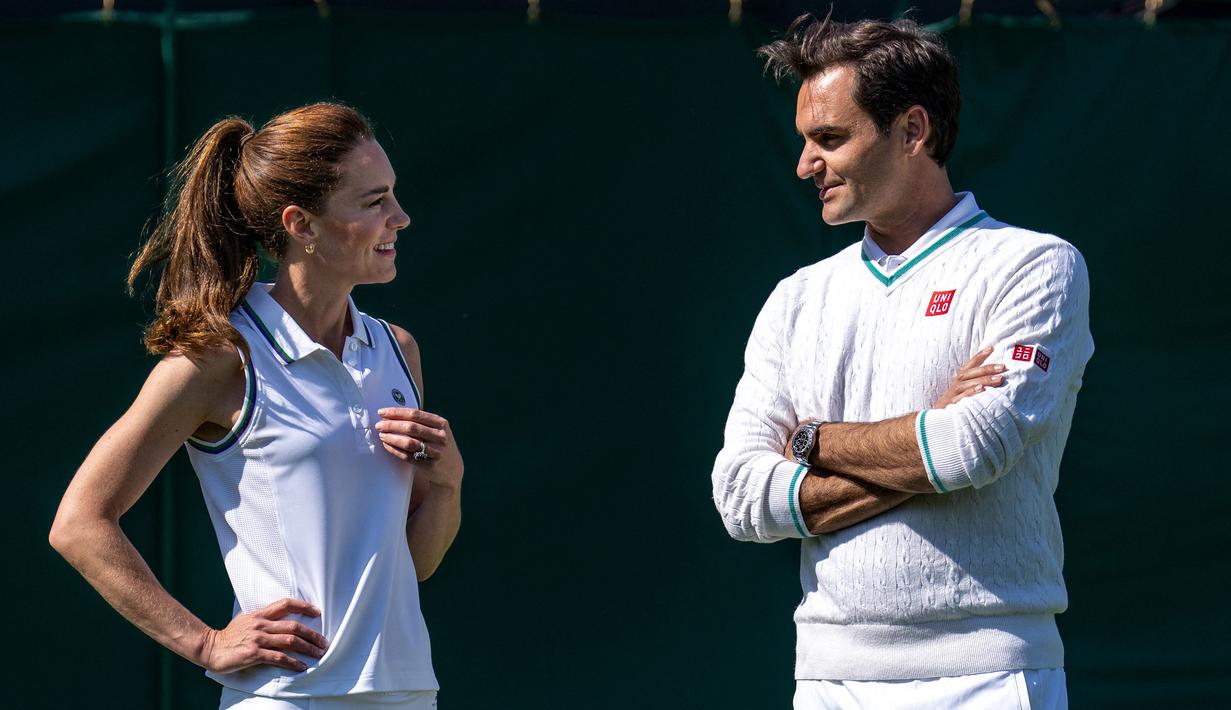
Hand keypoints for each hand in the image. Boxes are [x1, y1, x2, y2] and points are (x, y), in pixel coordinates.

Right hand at [200, 598, 327, 673]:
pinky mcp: (254, 654)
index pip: (286, 604)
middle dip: (312, 634)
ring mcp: (258, 639)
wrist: (209, 647)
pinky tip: (301, 666)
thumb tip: (279, 618)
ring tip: (318, 654)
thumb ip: (262, 618)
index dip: (304, 606)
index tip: (318, 612)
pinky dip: (293, 662)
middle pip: (294, 626)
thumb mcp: (246, 619)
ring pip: (290, 641)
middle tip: (324, 642)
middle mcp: (261, 624)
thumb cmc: (229, 635)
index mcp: (260, 614)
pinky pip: (279, 657)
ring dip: (308, 648)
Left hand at [375, 408, 463, 488]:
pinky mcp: (430, 465)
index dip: (397, 412)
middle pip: (411, 427)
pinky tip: (387, 446)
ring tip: (382, 435)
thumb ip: (421, 421)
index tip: (382, 412)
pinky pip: (408, 456)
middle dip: (391, 425)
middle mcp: (440, 437)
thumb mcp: (437, 430)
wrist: (452, 468)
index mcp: (441, 424)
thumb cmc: (438, 444)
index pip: (415, 414)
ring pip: (409, 443)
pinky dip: (395, 450)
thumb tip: (392, 414)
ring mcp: (436, 452)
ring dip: (392, 438)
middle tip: (379, 425)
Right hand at [932, 346, 1005, 407]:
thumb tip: (997, 373)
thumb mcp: (965, 387)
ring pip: (969, 383)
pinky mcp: (953, 403)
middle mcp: (958, 382)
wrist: (940, 414)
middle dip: (988, 368)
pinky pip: (962, 396)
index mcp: (962, 377)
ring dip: (984, 380)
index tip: (991, 347)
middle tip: (1003, 367)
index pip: (971, 363)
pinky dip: (971, 392)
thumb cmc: (958, 398)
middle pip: (972, 372)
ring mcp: (955, 392)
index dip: (980, 355)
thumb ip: (978, 379)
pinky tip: (981, 389)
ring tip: (999, 379)